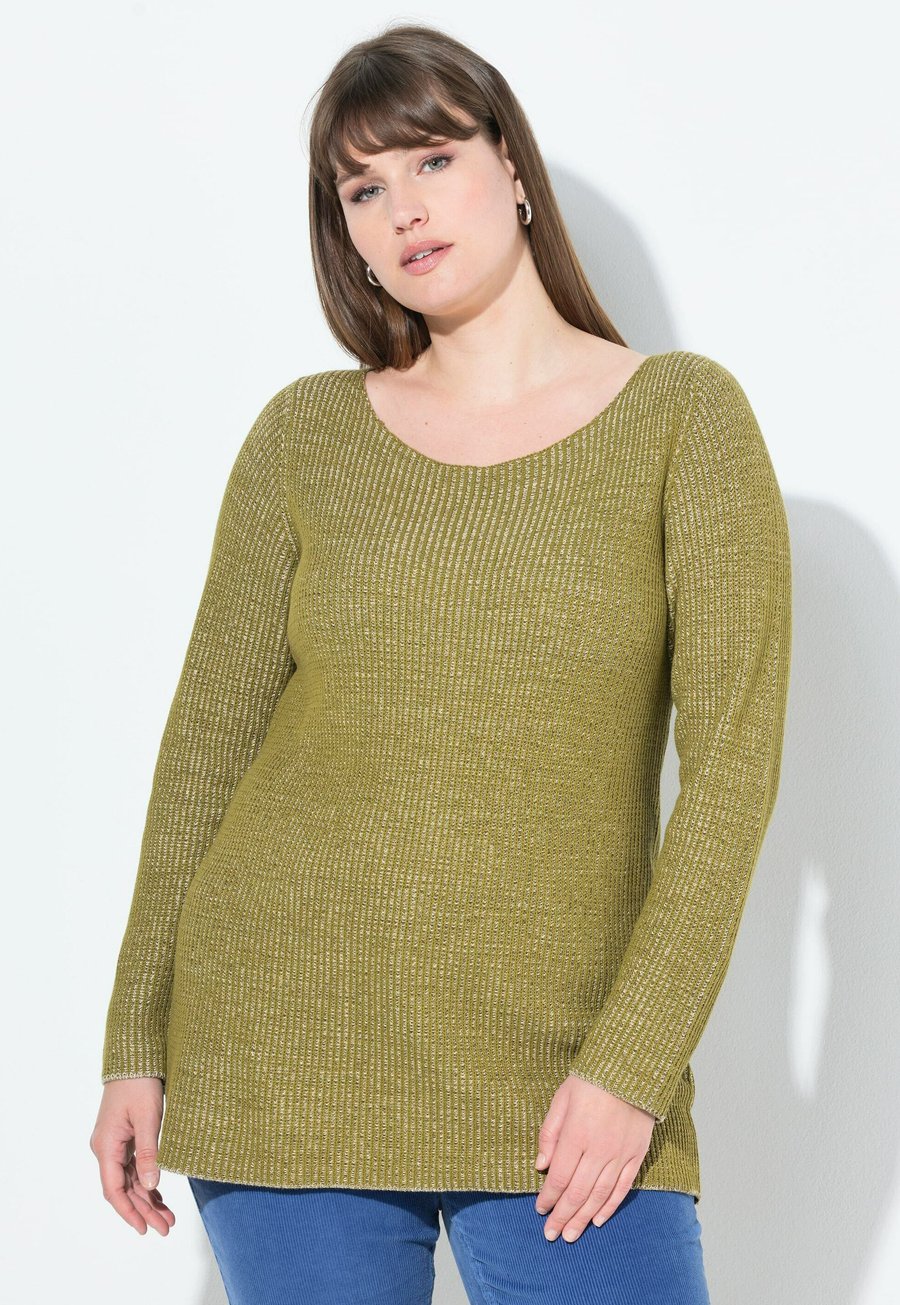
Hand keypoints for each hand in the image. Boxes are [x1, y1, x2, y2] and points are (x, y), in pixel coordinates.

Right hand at [90, 1078, 175, 1235]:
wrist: (135, 1058)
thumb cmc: (140, 1083)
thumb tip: (150, 1186)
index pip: (114, 1189)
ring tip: (168, 1218)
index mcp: (106, 1146)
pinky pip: (134, 1168)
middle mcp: (106, 1148)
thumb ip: (149, 1152)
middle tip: (166, 1228)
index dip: (129, 1212)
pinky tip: (159, 1196)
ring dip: (147, 1199)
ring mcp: (115, 1144)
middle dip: (144, 1210)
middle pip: (124, 1189)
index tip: (145, 1229)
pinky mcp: (125, 1138)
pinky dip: (146, 1183)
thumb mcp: (148, 1117)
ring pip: (130, 1180)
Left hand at [533, 1073, 654, 1242]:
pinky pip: (622, 1188)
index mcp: (577, 1134)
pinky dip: (609, 1207)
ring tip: (571, 1235)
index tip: (539, 1210)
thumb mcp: (561, 1099)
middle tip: (552, 1234)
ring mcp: (620, 1154)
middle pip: (578, 1192)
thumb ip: (550, 1133)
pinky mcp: (636, 1155)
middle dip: (563, 1216)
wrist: (632, 1069)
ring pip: (599, 1196)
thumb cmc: (590, 1081)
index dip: (549, 1197)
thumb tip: (541, 1167)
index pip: (560, 1177)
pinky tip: (598, 1220)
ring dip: (584, 1218)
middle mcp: (599, 1149)